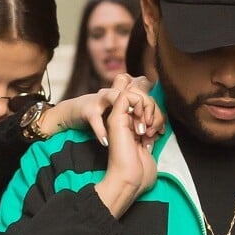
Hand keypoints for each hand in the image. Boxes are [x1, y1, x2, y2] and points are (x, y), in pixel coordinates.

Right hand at [37, 73, 164, 147]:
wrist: (74, 113)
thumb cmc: (102, 115)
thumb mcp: (124, 116)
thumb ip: (141, 119)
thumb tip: (160, 131)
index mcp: (125, 95)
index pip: (146, 93)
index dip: (155, 109)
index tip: (160, 130)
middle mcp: (115, 94)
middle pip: (136, 92)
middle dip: (146, 109)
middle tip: (150, 131)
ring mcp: (100, 100)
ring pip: (117, 96)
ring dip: (129, 114)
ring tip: (138, 132)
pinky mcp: (87, 110)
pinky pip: (95, 119)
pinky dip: (101, 130)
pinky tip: (106, 142)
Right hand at [94, 88, 157, 217]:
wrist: (129, 180)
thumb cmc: (140, 172)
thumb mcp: (150, 147)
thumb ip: (151, 133)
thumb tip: (158, 123)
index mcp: (132, 129)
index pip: (148, 109)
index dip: (158, 115)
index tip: (159, 132)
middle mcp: (125, 122)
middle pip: (144, 98)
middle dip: (156, 110)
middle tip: (155, 129)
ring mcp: (119, 118)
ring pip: (136, 93)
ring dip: (149, 106)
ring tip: (148, 126)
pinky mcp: (115, 117)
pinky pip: (126, 95)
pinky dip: (140, 103)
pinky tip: (143, 121)